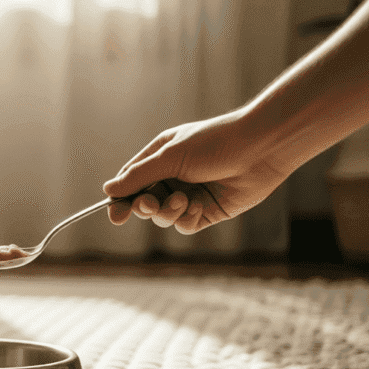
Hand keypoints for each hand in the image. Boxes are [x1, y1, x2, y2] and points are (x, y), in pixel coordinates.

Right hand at [103, 110, 290, 233]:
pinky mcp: (207, 211)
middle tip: (149, 205)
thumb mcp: (169, 156)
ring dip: (168, 212)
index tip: (115, 215)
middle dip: (144, 207)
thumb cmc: (214, 143)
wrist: (260, 149)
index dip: (120, 199)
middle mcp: (172, 177)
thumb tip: (108, 190)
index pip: (130, 182)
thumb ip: (138, 176)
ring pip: (163, 217)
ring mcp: (189, 195)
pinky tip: (199, 205)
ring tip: (184, 200)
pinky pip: (184, 225)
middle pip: (143, 203)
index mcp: (159, 157)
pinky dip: (187, 218)